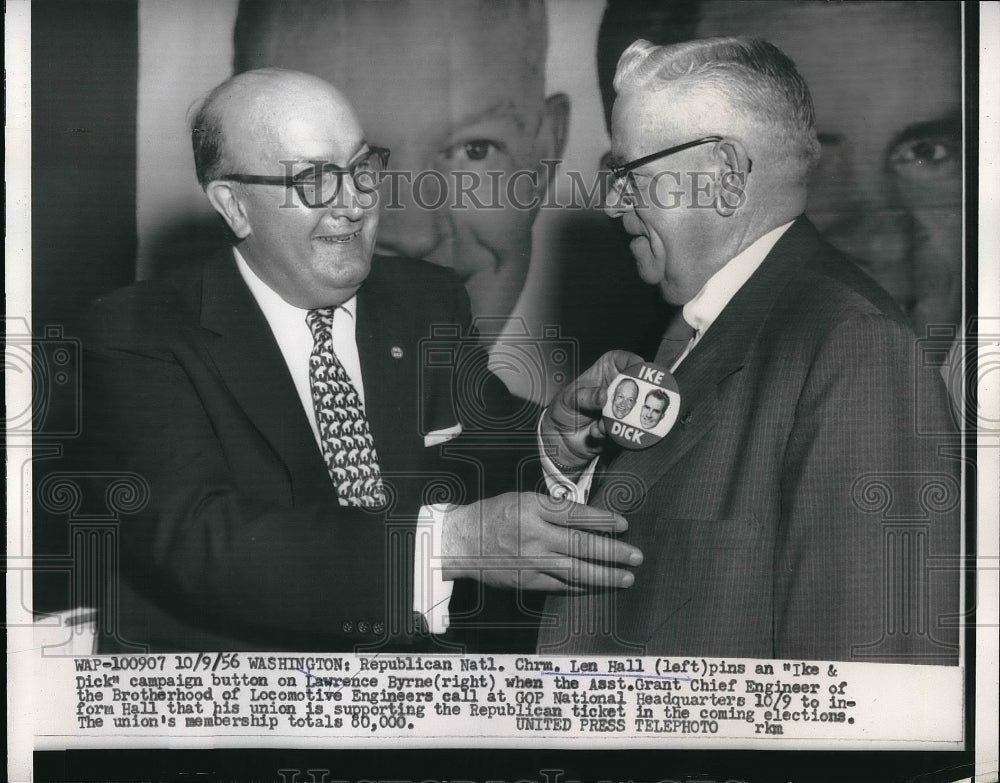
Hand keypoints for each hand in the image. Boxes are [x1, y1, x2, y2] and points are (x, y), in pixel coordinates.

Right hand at [440, 492, 642, 590]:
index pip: (576, 514)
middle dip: (613, 552)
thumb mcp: (521, 500)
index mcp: (532, 508)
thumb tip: (587, 517)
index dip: (603, 520)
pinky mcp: (527, 581)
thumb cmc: (493, 515)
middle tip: (636, 556)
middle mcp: (534, 535)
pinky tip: (598, 587)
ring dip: (605, 575)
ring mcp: (531, 560)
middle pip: (581, 544)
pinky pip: (561, 585)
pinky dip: (582, 586)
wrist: (460, 542)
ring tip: (627, 578)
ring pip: (575, 570)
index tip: (624, 525)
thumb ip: (551, 508)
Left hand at [541, 350, 643, 474]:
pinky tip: (596, 431)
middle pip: (638, 385)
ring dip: (622, 418)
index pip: (625, 360)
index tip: (638, 372)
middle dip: (636, 394)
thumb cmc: (564, 408)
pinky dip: (612, 431)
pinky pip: (626, 428)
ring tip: (601, 423)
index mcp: (607, 370)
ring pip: (635, 409)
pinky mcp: (622, 425)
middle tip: (629, 403)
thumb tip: (603, 396)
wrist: (562, 437)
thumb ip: (587, 396)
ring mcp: (622, 407)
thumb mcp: (570, 398)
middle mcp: (618, 387)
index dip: (635, 364)